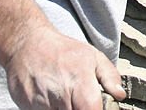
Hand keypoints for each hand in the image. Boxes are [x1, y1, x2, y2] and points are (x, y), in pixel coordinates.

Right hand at [5, 25, 124, 109]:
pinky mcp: (25, 106)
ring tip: (66, 98)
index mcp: (79, 82)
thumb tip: (120, 95)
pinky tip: (50, 99)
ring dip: (64, 109)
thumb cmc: (64, 51)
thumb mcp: (92, 56)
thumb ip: (109, 76)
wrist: (27, 44)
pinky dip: (49, 109)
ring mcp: (40, 102)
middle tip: (79, 99)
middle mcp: (59, 94)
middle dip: (80, 109)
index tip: (95, 105)